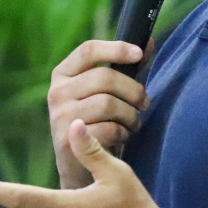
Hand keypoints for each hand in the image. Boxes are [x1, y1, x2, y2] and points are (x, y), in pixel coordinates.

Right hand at [47, 40, 149, 188]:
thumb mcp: (106, 91)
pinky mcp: (68, 140)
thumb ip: (126, 67)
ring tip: (134, 122)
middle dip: (133, 90)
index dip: (116, 48)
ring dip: (130, 114)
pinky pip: (109, 128)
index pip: (88, 50)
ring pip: (109, 103)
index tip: (139, 53)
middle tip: (144, 103)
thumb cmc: (97, 120)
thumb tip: (150, 42)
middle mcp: (57, 92)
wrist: (80, 165)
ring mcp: (60, 116)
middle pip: (105, 77)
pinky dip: (124, 132)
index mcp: (63, 73)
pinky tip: (123, 136)